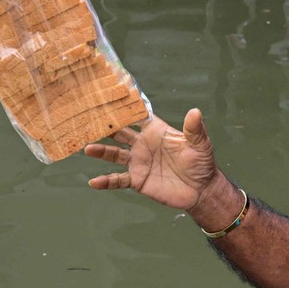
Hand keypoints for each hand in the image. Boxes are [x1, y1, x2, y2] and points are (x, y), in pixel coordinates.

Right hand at [84, 109, 221, 211]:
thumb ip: (194, 129)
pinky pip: (118, 180)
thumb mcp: (200, 144)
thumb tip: (195, 111)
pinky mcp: (137, 180)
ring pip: (114, 155)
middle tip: (87, 120)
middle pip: (119, 133)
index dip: (124, 108)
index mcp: (155, 131)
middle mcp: (142, 144)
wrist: (200, 190)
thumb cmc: (201, 163)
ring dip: (101, 152)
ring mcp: (137, 162)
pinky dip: (106, 182)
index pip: (137, 116)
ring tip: (87, 149)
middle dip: (105, 128)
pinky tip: (94, 182)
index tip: (107, 97)